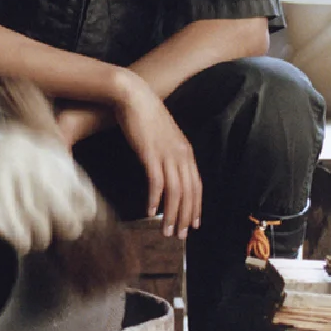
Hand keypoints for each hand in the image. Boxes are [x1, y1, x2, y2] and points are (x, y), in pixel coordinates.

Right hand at [0, 108, 100, 252]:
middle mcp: (22, 166)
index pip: (74, 183)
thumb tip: (75, 190)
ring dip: (40, 236)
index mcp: (32, 148)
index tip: (82, 213)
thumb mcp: (13, 141)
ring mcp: (5, 186)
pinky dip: (23, 242)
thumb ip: (43, 160)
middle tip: (61, 229)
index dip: (82, 204)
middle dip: (67, 225)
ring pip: (42, 228)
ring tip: (33, 233)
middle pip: (63, 210)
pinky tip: (17, 236)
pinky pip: (20, 237)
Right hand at [114, 76, 201, 237]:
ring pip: (175, 192)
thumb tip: (166, 168)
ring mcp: (167, 155)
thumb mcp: (163, 135)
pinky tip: (149, 211)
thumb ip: (168, 152)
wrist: (134, 96)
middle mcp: (181, 155)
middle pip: (189, 193)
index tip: (194, 223)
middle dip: (186, 216)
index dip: (196, 206)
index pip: (197, 185)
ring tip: (167, 230)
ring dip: (172, 214)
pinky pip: (156, 182)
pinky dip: (155, 199)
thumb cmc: (145, 114)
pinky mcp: (151, 154)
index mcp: (186, 151)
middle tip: (180, 235)